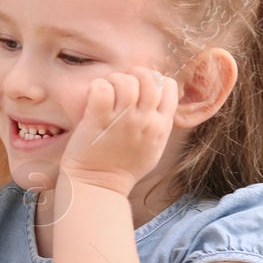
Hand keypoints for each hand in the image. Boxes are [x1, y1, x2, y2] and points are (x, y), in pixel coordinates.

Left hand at [59, 67, 177, 193]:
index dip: (154, 80)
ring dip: (114, 80)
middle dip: (134, 75)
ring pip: (125, 81)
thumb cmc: (124, 168)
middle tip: (121, 85)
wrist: (99, 187)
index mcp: (160, 126)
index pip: (168, 87)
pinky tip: (94, 96)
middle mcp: (145, 121)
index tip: (141, 88)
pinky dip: (97, 86)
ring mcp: (122, 120)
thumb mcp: (153, 148)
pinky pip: (102, 88)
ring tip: (106, 91)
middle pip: (148, 78)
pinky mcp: (98, 120)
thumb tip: (160, 103)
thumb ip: (159, 125)